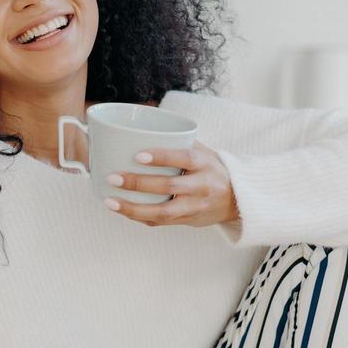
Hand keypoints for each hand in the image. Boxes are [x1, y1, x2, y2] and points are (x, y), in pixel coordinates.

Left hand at [104, 140, 238, 228]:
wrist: (238, 199)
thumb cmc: (212, 169)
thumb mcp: (203, 150)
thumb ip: (178, 141)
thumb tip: (142, 125)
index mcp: (205, 163)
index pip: (184, 158)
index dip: (162, 157)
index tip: (138, 155)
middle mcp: (202, 186)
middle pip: (169, 187)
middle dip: (138, 183)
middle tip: (113, 177)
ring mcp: (195, 206)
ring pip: (163, 212)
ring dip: (133, 208)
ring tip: (110, 201)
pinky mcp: (188, 221)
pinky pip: (161, 222)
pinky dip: (139, 216)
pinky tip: (122, 210)